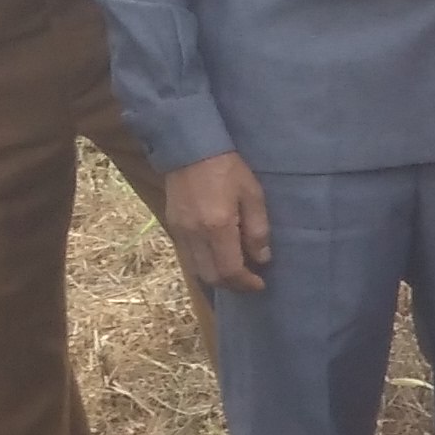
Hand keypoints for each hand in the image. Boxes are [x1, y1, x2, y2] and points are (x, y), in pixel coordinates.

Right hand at [164, 150, 272, 292]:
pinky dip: (204, 265)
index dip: (246, 283)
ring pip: (196, 270)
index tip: (260, 284)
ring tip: (235, 272)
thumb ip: (257, 230)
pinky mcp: (172, 226)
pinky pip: (187, 257)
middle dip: (232, 285)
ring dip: (217, 277)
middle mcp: (195, 235)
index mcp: (217, 227)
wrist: (190, 149)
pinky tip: (217, 257)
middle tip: (249, 281)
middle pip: (211, 277)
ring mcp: (180, 232)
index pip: (229, 270)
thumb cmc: (228, 169)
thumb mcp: (252, 195)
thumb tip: (261, 259)